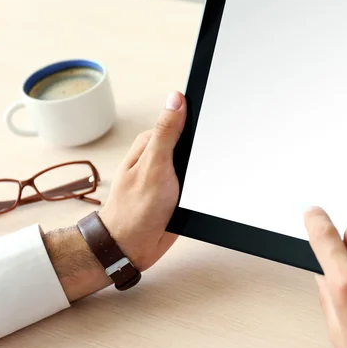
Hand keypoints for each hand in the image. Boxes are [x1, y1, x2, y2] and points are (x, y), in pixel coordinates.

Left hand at [99, 91, 186, 270]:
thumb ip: (166, 132)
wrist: (132, 248)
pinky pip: (198, 182)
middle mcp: (160, 156)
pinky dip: (203, 186)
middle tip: (202, 165)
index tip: (214, 123)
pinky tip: (203, 192)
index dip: (198, 120)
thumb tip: (176, 99)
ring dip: (204, 170)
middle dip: (204, 150)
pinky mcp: (178, 192)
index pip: (180, 119)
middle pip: (192, 141)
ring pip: (198, 163)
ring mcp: (170, 175)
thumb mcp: (154, 165)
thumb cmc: (136, 209)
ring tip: (201, 182)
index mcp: (151, 143)